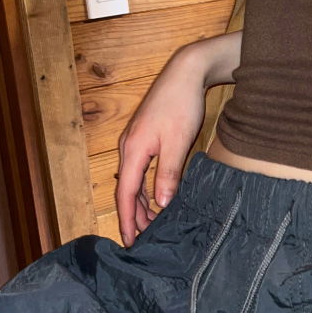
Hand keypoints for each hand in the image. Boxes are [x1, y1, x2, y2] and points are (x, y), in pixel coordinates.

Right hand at [115, 45, 206, 245]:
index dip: (127, 219)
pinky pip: (140, 169)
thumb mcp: (179, 142)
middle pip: (127, 189)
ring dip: (141, 202)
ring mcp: (135, 141)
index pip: (126, 193)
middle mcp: (129, 147)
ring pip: (133, 179)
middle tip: (145, 238)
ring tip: (152, 222)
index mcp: (133, 150)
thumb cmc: (181, 104)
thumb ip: (168, 174)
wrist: (185, 72)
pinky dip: (146, 186)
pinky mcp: (145, 137)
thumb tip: (161, 204)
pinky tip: (156, 196)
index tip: (129, 240)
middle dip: (134, 215)